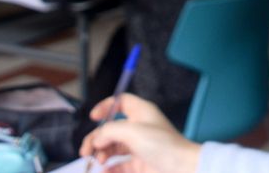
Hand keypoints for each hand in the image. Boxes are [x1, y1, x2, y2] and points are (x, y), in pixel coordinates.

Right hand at [80, 94, 200, 172]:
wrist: (182, 169)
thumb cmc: (164, 145)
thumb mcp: (132, 131)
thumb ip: (109, 131)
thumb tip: (96, 138)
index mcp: (141, 112)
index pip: (121, 102)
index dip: (106, 106)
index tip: (94, 117)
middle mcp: (139, 127)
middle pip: (111, 128)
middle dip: (96, 138)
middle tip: (86, 151)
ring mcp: (139, 146)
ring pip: (113, 147)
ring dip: (101, 153)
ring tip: (98, 161)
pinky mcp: (139, 164)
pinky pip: (119, 165)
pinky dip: (109, 168)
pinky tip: (104, 171)